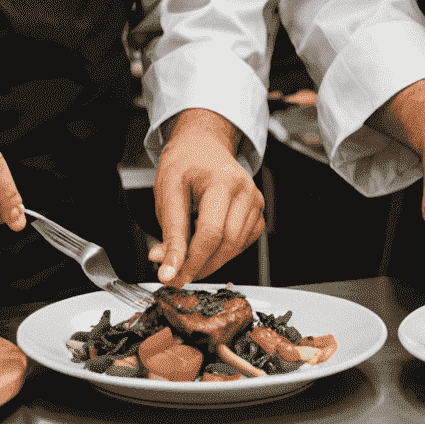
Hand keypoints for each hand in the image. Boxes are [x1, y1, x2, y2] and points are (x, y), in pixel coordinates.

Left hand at [149, 110, 263, 286]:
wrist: (202, 146)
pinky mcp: (257, 210)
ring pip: (236, 246)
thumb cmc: (184, 165)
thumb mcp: (168, 195)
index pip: (211, 233)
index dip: (191, 262)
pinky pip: (245, 242)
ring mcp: (254, 199)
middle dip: (201, 265)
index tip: (173, 278)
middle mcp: (245, 190)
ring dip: (212, 259)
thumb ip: (171, 235)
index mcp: (222, 181)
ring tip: (190, 250)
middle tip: (178, 273)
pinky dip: (226, 250)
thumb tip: (169, 269)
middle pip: (227, 243)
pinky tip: (210, 240)